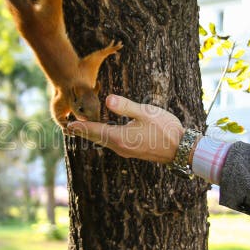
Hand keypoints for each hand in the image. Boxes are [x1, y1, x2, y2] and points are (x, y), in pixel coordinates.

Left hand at [66, 95, 184, 163]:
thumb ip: (125, 106)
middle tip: (69, 127)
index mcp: (120, 137)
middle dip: (83, 131)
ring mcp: (126, 151)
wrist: (181, 149)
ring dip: (93, 134)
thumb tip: (107, 99)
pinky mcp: (133, 151)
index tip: (67, 125)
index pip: (94, 131)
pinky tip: (104, 132)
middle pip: (96, 138)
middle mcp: (120, 147)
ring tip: (83, 129)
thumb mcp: (145, 112)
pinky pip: (112, 143)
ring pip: (104, 141)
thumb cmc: (165, 129)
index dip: (81, 127)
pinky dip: (104, 137)